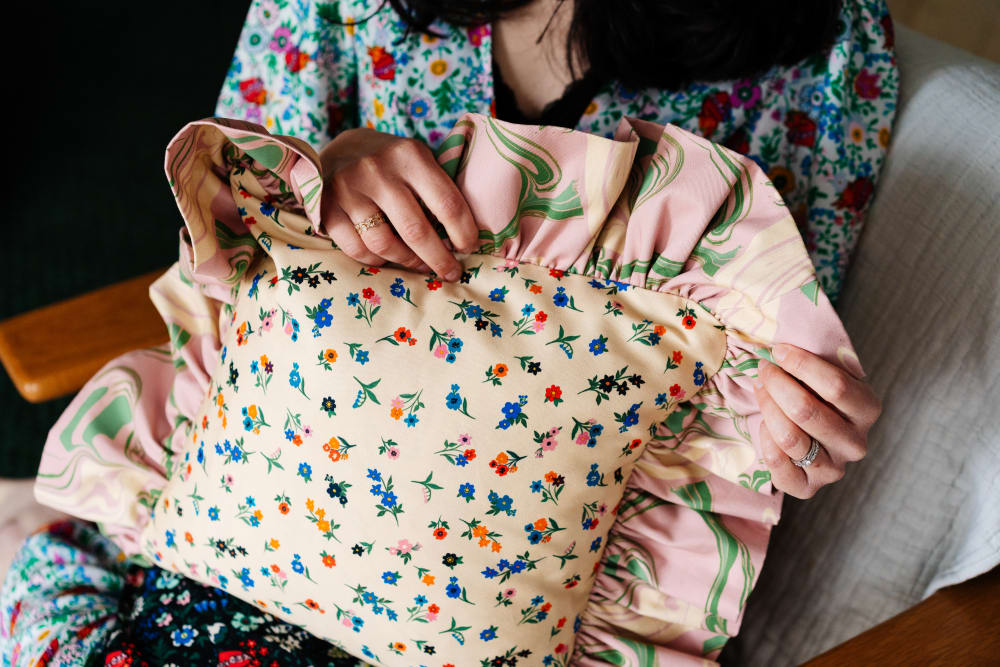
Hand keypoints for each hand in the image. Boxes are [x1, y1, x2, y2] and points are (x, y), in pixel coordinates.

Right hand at [318, 128, 478, 280]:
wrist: (339, 149)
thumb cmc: (390, 162)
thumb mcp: (416, 161)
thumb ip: (437, 189)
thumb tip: (464, 236)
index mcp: (410, 155)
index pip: (447, 204)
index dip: (463, 233)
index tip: (469, 248)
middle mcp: (378, 170)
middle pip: (416, 231)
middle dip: (439, 259)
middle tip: (450, 272)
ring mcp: (349, 189)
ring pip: (385, 245)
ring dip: (408, 262)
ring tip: (420, 265)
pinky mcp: (326, 207)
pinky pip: (357, 249)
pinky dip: (376, 260)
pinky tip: (388, 258)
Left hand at [753, 343, 880, 498]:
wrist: (811, 434)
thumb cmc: (817, 395)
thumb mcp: (826, 375)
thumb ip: (815, 362)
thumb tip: (783, 347)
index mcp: (868, 410)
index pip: (836, 386)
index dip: (801, 364)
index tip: (778, 350)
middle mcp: (856, 443)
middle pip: (806, 411)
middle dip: (777, 384)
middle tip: (764, 370)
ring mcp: (834, 469)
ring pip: (790, 437)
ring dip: (768, 407)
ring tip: (760, 389)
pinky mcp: (808, 487)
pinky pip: (778, 463)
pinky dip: (764, 439)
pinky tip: (763, 423)